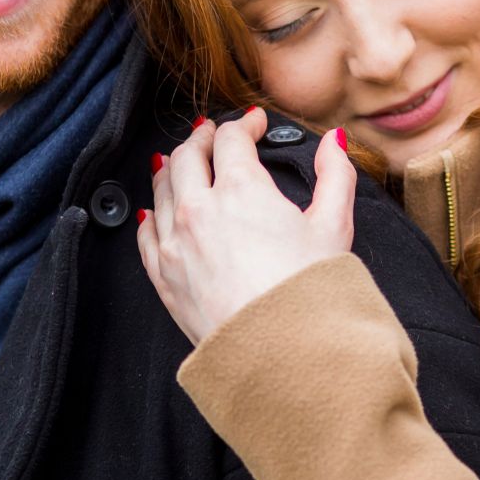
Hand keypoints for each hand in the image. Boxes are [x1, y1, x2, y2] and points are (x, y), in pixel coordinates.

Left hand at [136, 108, 356, 345]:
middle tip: (213, 135)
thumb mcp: (333, 226)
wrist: (280, 355)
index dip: (244, 124)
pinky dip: (151, 214)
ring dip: (173, 168)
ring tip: (182, 163)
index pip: (231, 139)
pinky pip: (145, 234)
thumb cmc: (308, 293)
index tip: (253, 124)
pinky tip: (156, 211)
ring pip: (161, 188)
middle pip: (187, 155)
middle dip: (202, 138)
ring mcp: (174, 243)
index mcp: (240, 189)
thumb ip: (334, 175)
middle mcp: (198, 209)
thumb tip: (334, 143)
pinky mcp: (163, 277)